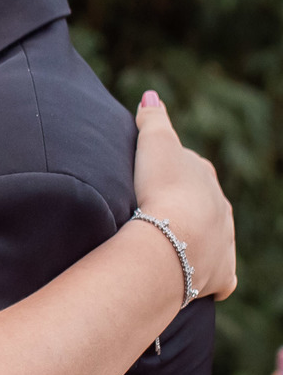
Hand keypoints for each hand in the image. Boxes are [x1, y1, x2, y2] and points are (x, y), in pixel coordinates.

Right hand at [133, 94, 235, 301]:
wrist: (172, 240)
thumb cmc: (160, 190)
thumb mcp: (154, 144)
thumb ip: (153, 119)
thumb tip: (150, 96)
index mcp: (205, 178)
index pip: (191, 170)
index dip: (170, 175)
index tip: (150, 181)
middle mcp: (221, 209)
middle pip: (205, 205)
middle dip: (187, 208)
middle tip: (157, 216)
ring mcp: (224, 243)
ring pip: (216, 238)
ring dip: (198, 241)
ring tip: (172, 247)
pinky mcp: (221, 276)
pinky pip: (221, 278)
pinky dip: (210, 277)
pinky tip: (193, 278)